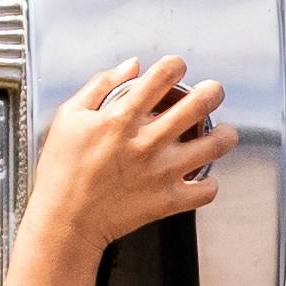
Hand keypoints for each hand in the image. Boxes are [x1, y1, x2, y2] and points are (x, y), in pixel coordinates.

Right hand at [20, 56, 229, 261]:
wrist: (64, 220)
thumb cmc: (61, 171)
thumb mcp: (69, 116)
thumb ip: (101, 85)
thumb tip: (132, 66)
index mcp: (122, 117)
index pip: (163, 75)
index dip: (176, 65)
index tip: (176, 69)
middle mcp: (147, 141)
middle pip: (200, 103)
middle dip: (213, 91)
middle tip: (212, 93)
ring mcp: (161, 171)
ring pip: (214, 145)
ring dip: (224, 134)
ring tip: (221, 133)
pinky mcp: (168, 200)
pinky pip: (206, 190)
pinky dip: (209, 183)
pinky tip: (202, 177)